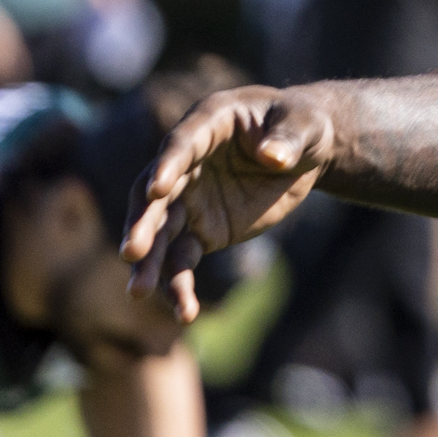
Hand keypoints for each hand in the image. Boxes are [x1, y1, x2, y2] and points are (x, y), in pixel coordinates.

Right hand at [119, 85, 336, 321]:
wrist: (304, 152)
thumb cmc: (302, 124)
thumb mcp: (305, 124)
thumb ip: (288, 139)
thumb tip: (273, 157)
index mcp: (207, 123)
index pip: (180, 144)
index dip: (168, 165)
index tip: (156, 188)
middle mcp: (186, 164)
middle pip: (156, 196)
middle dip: (142, 223)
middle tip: (131, 251)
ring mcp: (189, 200)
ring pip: (160, 234)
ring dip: (148, 263)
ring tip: (137, 292)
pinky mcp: (201, 232)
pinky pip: (182, 261)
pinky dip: (180, 286)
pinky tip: (185, 313)